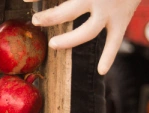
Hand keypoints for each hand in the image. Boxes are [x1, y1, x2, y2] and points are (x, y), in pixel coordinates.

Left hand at [27, 0, 141, 74]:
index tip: (26, 0)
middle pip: (69, 11)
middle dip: (51, 17)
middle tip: (37, 20)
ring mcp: (112, 11)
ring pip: (88, 31)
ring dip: (70, 39)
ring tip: (54, 44)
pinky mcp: (122, 21)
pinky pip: (114, 42)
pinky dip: (108, 57)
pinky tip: (101, 70)